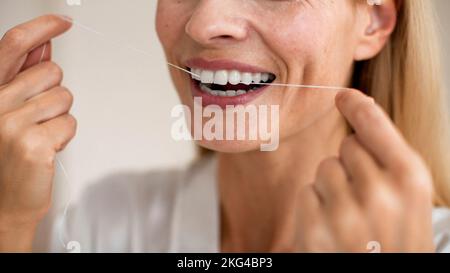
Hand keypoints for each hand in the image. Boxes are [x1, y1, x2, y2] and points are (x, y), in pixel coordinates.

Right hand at [0, 15, 74, 251]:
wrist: (2, 205)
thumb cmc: (5, 159)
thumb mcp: (8, 110)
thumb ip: (23, 76)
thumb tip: (43, 47)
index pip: (13, 45)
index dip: (41, 28)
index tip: (62, 22)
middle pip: (51, 72)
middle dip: (53, 93)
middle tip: (37, 119)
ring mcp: (11, 123)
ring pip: (65, 97)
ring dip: (59, 116)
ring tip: (39, 135)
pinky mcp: (32, 143)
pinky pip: (70, 122)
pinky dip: (64, 136)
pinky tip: (46, 149)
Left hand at [296, 90, 434, 252]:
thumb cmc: (397, 244)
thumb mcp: (410, 202)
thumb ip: (389, 163)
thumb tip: (360, 115)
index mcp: (410, 179)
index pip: (374, 123)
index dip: (356, 106)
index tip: (343, 95)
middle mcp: (378, 191)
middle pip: (346, 146)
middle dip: (352, 165)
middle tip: (365, 199)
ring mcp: (344, 211)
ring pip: (324, 169)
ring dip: (333, 188)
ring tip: (351, 220)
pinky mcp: (314, 229)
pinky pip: (306, 193)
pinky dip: (315, 208)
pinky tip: (333, 231)